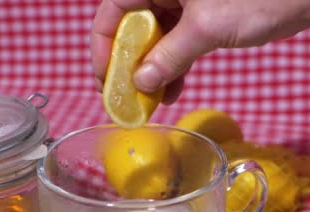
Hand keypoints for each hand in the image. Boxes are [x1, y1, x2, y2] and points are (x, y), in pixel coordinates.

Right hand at [90, 0, 309, 103]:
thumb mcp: (206, 28)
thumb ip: (170, 55)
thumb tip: (141, 83)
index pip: (112, 10)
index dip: (103, 45)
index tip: (105, 79)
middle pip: (131, 25)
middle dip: (129, 63)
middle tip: (128, 97)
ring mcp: (183, 1)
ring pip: (154, 37)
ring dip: (152, 69)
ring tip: (151, 102)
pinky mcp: (200, 14)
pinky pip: (176, 41)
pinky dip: (173, 65)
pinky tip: (172, 91)